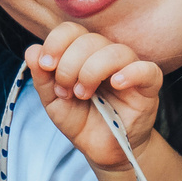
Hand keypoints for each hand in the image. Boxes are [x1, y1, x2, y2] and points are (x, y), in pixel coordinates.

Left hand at [28, 22, 163, 170]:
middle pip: (90, 39)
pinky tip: (116, 84)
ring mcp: (129, 68)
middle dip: (69, 65)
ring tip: (83, 94)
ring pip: (115, 51)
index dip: (56, 43)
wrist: (103, 150)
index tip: (47, 65)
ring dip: (92, 71)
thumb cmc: (81, 121)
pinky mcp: (148, 86)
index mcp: (84, 54)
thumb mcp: (53, 101)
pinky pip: (147, 70)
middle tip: (66, 91)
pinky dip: (130, 73)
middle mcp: (107, 56)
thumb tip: (33, 50)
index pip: (72, 30)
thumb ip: (42, 77)